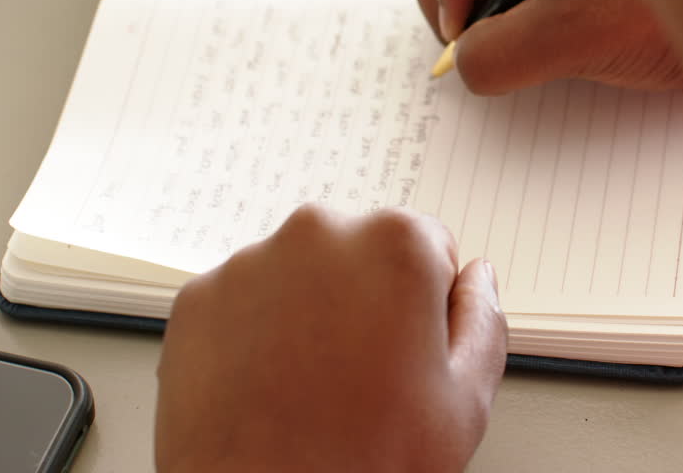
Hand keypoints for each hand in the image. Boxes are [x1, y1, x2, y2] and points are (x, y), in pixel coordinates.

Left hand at [155, 206, 506, 472]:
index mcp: (396, 245)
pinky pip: (243, 301)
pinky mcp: (198, 298)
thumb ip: (484, 320)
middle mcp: (319, 233)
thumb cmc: (364, 463)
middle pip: (360, 251)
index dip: (426, 306)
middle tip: (363, 376)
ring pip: (300, 274)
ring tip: (312, 388)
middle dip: (367, 298)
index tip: (409, 351)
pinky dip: (255, 332)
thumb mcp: (465, 402)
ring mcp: (251, 263)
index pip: (431, 246)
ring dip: (310, 312)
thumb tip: (477, 281)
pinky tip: (270, 387)